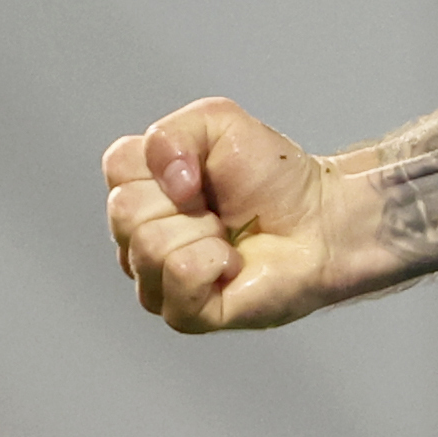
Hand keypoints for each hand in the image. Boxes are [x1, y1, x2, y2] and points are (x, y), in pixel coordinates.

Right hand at [101, 98, 371, 332]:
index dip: (165, 161)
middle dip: (186, 200)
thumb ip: (172, 133)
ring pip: (149, 246)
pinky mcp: (184, 313)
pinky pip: (180, 277)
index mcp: (140, 191)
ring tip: (228, 235)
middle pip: (126, 211)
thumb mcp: (220, 123)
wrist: (320, 218)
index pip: (117, 167)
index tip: (202, 170)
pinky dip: (215, 262)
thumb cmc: (273, 176)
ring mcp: (156, 281)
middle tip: (218, 207)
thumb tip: (168, 182)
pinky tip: (232, 264)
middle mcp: (138, 239)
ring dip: (204, 232)